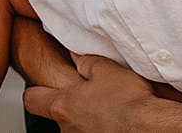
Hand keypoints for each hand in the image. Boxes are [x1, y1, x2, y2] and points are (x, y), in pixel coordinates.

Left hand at [25, 54, 181, 132]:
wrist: (151, 126)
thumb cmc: (129, 100)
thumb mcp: (105, 69)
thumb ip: (85, 62)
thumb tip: (75, 56)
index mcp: (63, 106)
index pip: (31, 100)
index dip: (36, 92)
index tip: (42, 89)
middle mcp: (67, 129)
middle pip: (57, 115)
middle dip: (69, 106)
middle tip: (88, 98)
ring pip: (75, 128)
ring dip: (85, 119)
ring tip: (106, 110)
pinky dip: (98, 128)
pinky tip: (113, 122)